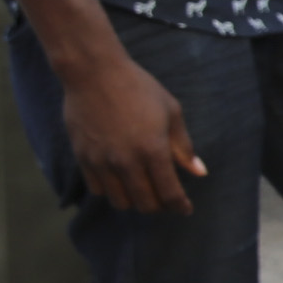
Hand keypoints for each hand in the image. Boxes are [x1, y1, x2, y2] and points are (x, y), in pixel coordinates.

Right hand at [60, 49, 205, 215]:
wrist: (94, 73)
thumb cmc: (139, 88)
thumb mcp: (171, 112)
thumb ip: (184, 147)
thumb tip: (199, 172)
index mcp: (153, 150)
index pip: (169, 193)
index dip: (180, 206)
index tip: (185, 209)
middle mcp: (126, 161)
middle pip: (145, 204)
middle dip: (160, 206)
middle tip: (166, 198)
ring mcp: (101, 161)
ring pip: (120, 201)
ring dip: (135, 201)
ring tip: (143, 189)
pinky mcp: (82, 158)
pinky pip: (98, 189)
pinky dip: (112, 191)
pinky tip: (120, 180)